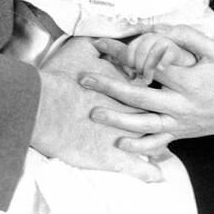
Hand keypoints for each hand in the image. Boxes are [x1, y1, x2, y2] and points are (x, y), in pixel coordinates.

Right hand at [31, 36, 164, 182]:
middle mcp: (132, 113)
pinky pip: (139, 169)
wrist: (41, 106)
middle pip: (158, 116)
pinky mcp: (113, 158)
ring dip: (161, 145)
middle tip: (172, 117)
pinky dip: (149, 173)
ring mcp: (125, 137)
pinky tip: (157, 176)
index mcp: (128, 89)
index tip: (159, 89)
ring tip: (165, 149)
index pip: (151, 89)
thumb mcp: (80, 51)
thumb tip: (105, 37)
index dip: (157, 88)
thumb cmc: (59, 79)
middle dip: (167, 117)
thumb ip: (98, 44)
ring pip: (154, 143)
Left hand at [83, 25, 213, 155]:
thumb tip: (159, 28)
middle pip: (140, 95)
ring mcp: (179, 123)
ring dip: (117, 119)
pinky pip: (157, 143)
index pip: (150, 64)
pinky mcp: (179, 135)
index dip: (125, 54)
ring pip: (144, 123)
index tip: (103, 45)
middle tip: (85, 79)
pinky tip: (120, 144)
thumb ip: (187, 37)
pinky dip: (139, 147)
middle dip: (109, 86)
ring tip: (94, 113)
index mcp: (188, 80)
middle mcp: (181, 104)